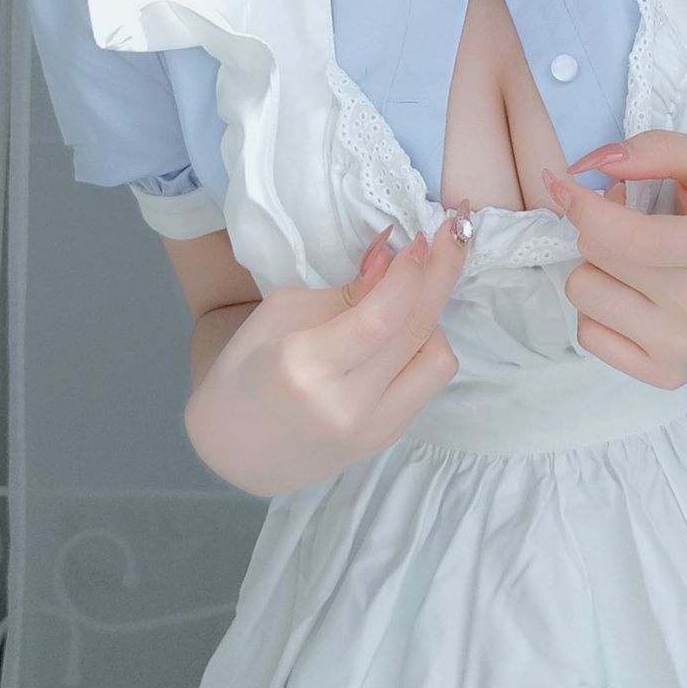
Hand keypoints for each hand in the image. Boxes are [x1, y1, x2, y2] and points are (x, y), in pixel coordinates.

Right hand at [183, 217, 467, 496]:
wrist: (234, 451)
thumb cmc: (245, 371)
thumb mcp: (278, 315)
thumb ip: (343, 292)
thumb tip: (392, 257)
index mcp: (304, 367)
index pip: (379, 316)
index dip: (410, 272)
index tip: (422, 236)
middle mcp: (345, 405)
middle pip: (415, 332)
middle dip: (441, 275)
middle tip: (451, 235)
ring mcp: (371, 430)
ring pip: (437, 362)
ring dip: (435, 318)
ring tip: (413, 296)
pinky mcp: (387, 441)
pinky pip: (428, 385)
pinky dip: (425, 348)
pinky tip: (408, 328)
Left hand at [543, 132, 686, 389]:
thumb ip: (656, 149)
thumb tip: (590, 164)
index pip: (627, 237)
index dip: (581, 205)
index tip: (562, 181)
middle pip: (595, 256)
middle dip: (596, 227)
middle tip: (627, 222)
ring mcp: (683, 348)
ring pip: (582, 294)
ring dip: (594, 268)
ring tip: (632, 262)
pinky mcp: (665, 375)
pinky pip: (587, 335)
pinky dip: (598, 308)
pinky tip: (632, 296)